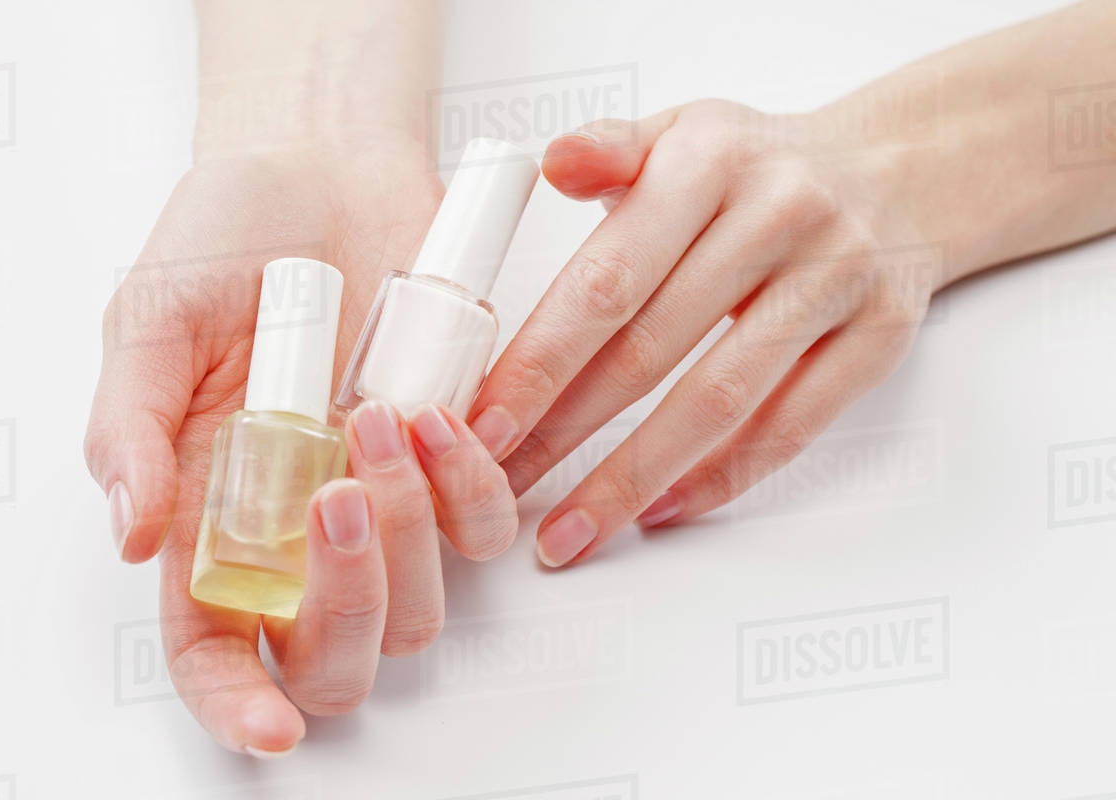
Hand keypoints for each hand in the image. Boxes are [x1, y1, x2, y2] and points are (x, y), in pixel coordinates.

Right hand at [84, 138, 515, 753]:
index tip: (269, 726)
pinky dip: (472, 486)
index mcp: (212, 517)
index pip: (214, 650)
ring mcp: (384, 501)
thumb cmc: (226, 241)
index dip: (236, 704)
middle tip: (336, 498)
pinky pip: (486, 524)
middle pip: (336, 654)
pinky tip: (436, 414)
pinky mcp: (452, 457)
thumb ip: (130, 426)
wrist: (321, 169)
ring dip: (410, 531)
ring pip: (421, 604)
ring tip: (379, 414)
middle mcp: (301, 530)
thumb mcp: (151, 322)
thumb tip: (130, 530)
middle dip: (347, 605)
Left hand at [470, 101, 933, 566]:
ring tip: (571, 530)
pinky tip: (660, 509)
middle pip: (652, 348)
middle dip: (564, 430)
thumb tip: (552, 160)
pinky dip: (722, 477)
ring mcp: (838, 277)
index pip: (607, 279)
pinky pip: (794, 426)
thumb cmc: (760, 166)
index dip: (540, 362)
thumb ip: (611, 150)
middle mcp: (779, 213)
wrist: (898, 169)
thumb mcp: (682, 131)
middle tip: (503, 487)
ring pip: (720, 401)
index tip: (485, 425)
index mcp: (710, 159)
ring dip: (633, 478)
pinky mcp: (881, 334)